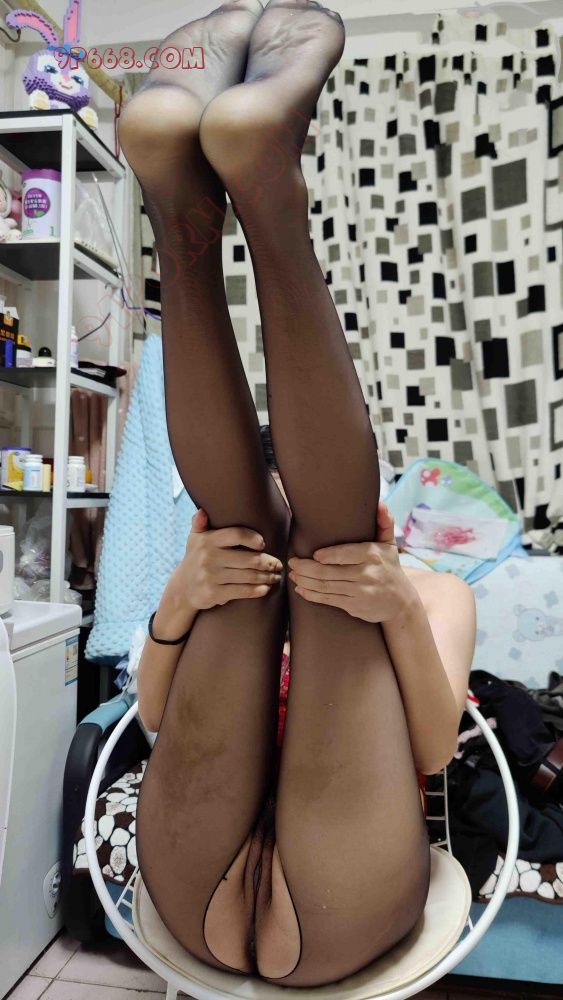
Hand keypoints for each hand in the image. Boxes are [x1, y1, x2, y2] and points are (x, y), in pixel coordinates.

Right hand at [171, 508, 282, 610]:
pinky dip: (256, 591)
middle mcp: (208, 557)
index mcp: (208, 540)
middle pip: (247, 558)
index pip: (236, 535)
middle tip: (278, 565)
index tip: (263, 544)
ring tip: (275, 576)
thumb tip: (202, 511)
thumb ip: (199, 524)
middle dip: (267, 562)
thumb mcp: (195, 540)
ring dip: (266, 577)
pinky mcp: (213, 593)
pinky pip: (241, 591)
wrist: (182, 588)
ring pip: (247, 576)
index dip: (252, 538)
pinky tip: (265, 589)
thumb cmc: (196, 559)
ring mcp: (211, 576)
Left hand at [288, 502, 415, 623]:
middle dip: (306, 568)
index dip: (328, 555)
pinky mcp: (354, 606)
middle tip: (292, 562)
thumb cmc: (390, 568)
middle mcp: (367, 574)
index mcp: (373, 555)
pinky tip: (301, 589)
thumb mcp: (389, 545)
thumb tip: (379, 504)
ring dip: (305, 580)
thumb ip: (384, 523)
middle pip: (330, 571)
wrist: (400, 602)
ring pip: (326, 586)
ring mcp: (360, 592)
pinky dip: (312, 595)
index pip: (346, 554)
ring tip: (293, 574)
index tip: (314, 554)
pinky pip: (329, 599)